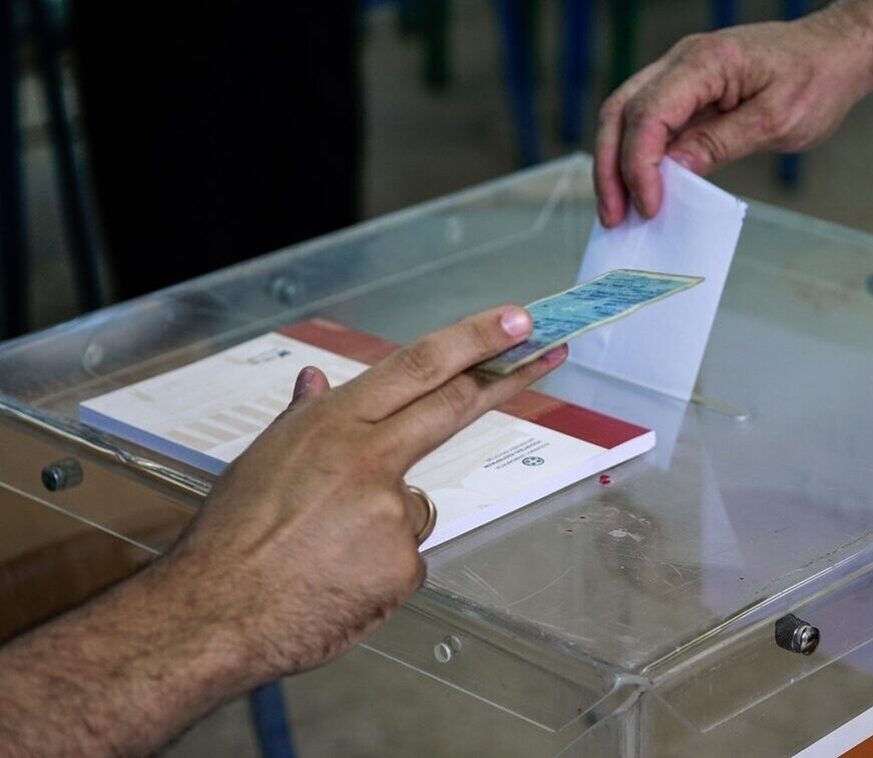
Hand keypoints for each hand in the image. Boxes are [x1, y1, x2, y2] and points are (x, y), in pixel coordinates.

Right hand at [158, 305, 565, 680]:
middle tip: (547, 354)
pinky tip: (337, 581)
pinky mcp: (404, 563)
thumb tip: (315, 381)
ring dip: (382, 524)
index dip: (474, 338)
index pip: (418, 365)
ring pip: (415, 505)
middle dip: (508, 377)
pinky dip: (379, 569)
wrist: (211, 617)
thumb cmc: (229, 539)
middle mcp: (369, 458)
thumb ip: (304, 419)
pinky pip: (406, 558)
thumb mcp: (262, 460)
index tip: (518, 320)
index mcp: (332, 424)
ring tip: (323, 552)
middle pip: (454, 405)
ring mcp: (392, 511)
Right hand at [595, 17, 872, 226]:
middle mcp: (682, 61)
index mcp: (705, 62)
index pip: (649, 114)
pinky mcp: (687, 89)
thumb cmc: (817, 79)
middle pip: (621, 111)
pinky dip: (637, 155)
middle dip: (610, 168)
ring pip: (625, 115)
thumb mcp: (776, 121)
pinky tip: (641, 188)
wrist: (837, 51)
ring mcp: (681, 73)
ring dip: (616, 163)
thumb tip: (673, 171)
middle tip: (613, 217)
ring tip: (619, 210)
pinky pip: (648, 120)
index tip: (648, 206)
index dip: (639, 164)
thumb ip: (721, 143)